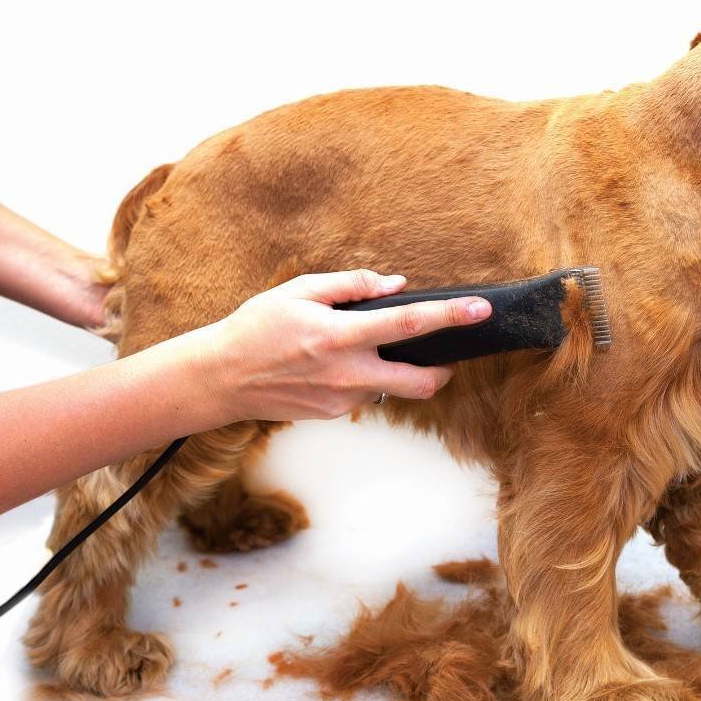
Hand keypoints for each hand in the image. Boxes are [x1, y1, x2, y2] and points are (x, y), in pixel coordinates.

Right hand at [189, 269, 490, 422]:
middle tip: (443, 356)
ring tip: (361, 349)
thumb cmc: (257, 328)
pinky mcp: (334, 414)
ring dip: (392, 371)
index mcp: (340, 336)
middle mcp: (347, 374)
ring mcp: (343, 400)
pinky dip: (363, 378)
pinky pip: (365, 395)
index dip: (450, 317)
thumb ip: (352, 285)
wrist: (220, 378)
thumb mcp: (299, 291)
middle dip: (443, 371)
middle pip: (421, 382)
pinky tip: (334, 366)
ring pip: (392, 389)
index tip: (481, 311)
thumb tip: (395, 285)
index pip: (409, 325)